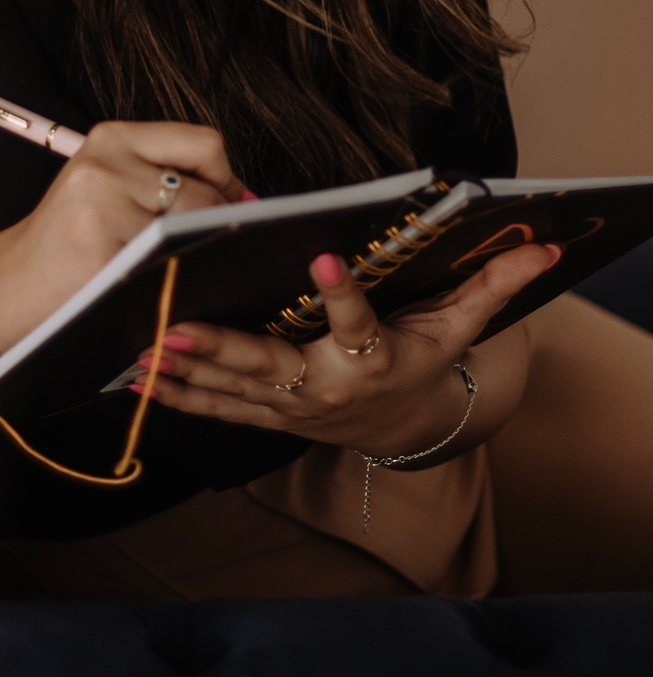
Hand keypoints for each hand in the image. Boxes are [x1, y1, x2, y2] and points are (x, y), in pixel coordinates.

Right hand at [0, 121, 243, 350]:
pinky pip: (168, 262)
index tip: (226, 207)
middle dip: (217, 223)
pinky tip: (156, 284)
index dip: (226, 179)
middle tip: (202, 247)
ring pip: (192, 228)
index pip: (203, 143)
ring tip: (173, 264)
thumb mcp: (105, 186)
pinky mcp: (101, 249)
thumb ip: (163, 178)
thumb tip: (244, 197)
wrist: (3, 285)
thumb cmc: (66, 242)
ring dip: (196, 251)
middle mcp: (106, 161)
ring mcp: (102, 205)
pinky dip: (175, 276)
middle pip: (205, 189)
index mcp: (112, 137)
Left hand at [135, 241, 562, 459]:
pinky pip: (215, 411)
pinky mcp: (264, 417)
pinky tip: (134, 377)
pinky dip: (176, 397)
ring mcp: (289, 408)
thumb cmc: (423, 362)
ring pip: (231, 393)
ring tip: (139, 346)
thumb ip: (489, 286)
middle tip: (175, 326)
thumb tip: (541, 245)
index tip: (320, 257)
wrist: (403, 430)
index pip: (359, 324)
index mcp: (373, 359)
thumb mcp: (457, 329)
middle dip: (221, 350)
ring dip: (183, 373)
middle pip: (270, 368)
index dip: (342, 295)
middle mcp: (325, 389)